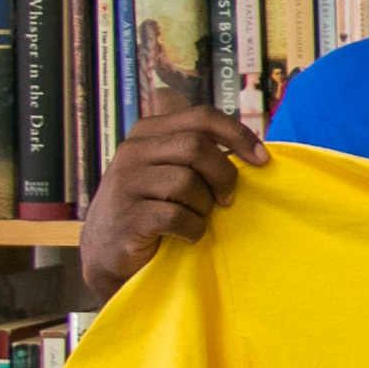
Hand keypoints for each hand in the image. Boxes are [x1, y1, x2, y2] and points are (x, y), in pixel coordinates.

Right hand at [78, 104, 266, 298]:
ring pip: (187, 182)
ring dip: (204, 206)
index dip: (238, 134)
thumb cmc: (151, 206)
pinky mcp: (128, 217)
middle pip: (196, 146)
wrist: (107, 250)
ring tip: (196, 218)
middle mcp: (133, 151)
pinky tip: (188, 234)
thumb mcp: (168, 169)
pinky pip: (177, 216)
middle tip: (227, 199)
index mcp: (148, 132)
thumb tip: (254, 150)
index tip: (261, 159)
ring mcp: (126, 183)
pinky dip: (193, 229)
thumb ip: (198, 153)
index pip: (201, 116)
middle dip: (223, 174)